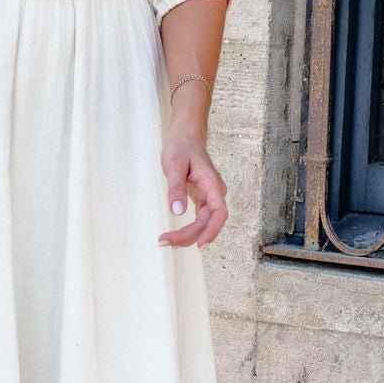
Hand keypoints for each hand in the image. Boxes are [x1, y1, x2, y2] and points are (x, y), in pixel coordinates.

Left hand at [158, 130, 228, 248]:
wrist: (186, 136)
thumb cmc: (181, 147)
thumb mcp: (174, 165)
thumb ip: (176, 188)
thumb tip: (177, 211)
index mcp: (212, 184)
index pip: (219, 213)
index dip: (212, 231)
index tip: (200, 245)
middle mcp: (214, 193)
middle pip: (208, 222)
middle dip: (189, 236)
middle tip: (164, 242)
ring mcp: (209, 197)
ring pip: (203, 224)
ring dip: (187, 236)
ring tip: (166, 242)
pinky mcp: (201, 199)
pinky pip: (199, 220)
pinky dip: (188, 230)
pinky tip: (175, 237)